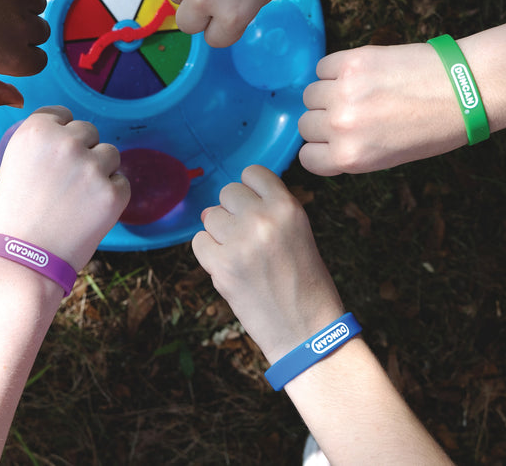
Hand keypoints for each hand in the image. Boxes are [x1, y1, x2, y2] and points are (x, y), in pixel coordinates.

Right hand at [0, 106, 129, 268]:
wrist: (17, 263)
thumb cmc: (7, 222)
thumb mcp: (11, 167)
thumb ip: (40, 150)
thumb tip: (64, 142)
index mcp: (35, 131)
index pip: (62, 114)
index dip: (60, 133)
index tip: (56, 153)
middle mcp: (66, 142)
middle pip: (89, 131)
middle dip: (82, 151)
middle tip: (67, 182)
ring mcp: (92, 167)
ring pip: (110, 154)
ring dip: (100, 170)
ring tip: (78, 199)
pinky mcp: (112, 194)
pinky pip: (122, 183)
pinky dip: (110, 196)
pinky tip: (89, 214)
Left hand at [192, 165, 342, 362]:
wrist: (307, 332)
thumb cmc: (306, 283)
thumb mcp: (300, 232)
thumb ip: (269, 211)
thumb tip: (223, 203)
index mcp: (288, 207)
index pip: (253, 173)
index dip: (251, 191)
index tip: (255, 208)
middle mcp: (263, 219)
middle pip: (228, 193)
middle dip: (234, 212)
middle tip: (248, 238)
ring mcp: (239, 242)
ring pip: (210, 216)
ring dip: (220, 233)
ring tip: (242, 257)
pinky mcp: (221, 266)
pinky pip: (199, 242)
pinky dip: (209, 254)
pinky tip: (229, 268)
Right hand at [298, 43, 467, 175]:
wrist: (463, 89)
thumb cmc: (434, 128)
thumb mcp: (388, 158)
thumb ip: (351, 151)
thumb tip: (325, 137)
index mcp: (350, 158)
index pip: (307, 157)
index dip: (321, 149)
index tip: (332, 141)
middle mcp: (340, 126)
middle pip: (306, 124)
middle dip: (324, 121)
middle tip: (352, 114)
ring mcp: (343, 91)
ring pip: (310, 94)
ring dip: (327, 93)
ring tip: (358, 92)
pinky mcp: (350, 61)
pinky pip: (322, 67)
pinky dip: (334, 70)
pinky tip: (359, 73)